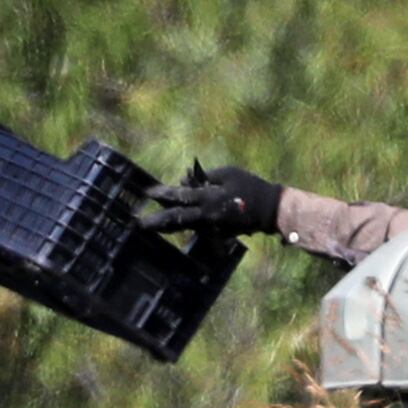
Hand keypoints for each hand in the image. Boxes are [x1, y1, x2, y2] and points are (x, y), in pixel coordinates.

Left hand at [137, 162, 285, 239]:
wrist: (268, 210)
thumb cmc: (248, 186)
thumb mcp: (227, 173)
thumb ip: (204, 177)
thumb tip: (184, 181)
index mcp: (208, 199)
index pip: (179, 196)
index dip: (162, 195)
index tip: (147, 193)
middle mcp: (206, 216)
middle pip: (176, 220)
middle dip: (156, 222)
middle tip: (139, 224)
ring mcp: (211, 228)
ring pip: (185, 226)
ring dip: (167, 225)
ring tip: (151, 226)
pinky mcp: (217, 234)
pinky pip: (198, 227)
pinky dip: (187, 224)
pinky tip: (176, 224)